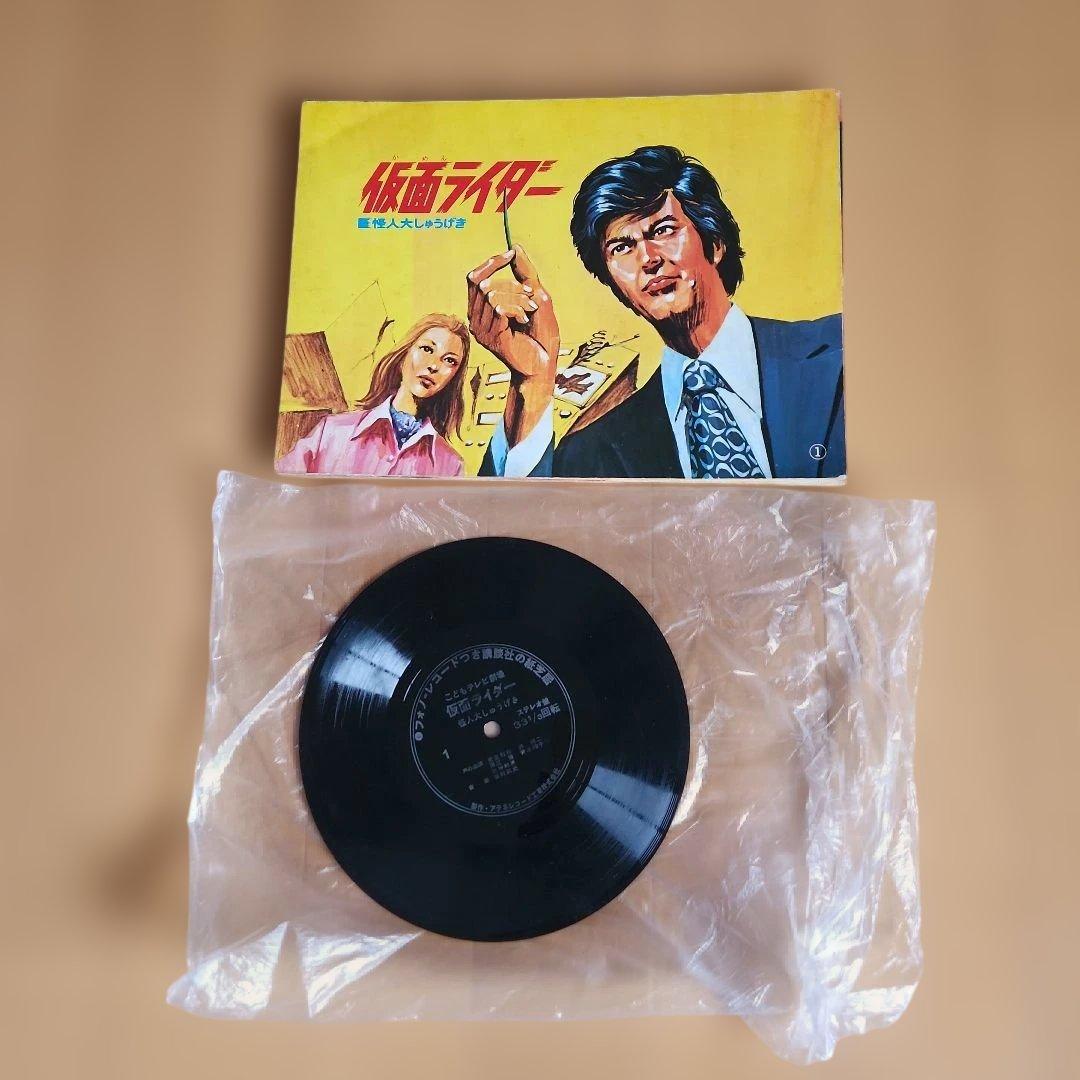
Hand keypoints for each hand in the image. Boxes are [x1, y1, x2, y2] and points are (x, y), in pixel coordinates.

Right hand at [466, 245, 558, 446]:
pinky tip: (525, 320)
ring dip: (517, 296)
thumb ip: (524, 274)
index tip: (510, 255)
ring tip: (530, 310)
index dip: (491, 263)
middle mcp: (476, 320)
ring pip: (491, 294)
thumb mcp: (535, 297)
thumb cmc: (540, 336)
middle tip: (531, 295)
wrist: (544, 365)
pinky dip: (517, 308)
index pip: (474, 278)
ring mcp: (481, 331)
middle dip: (511, 283)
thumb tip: (515, 248)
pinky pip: (498, 307)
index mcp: (482, 311)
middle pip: (482, 283)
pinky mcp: (491, 338)